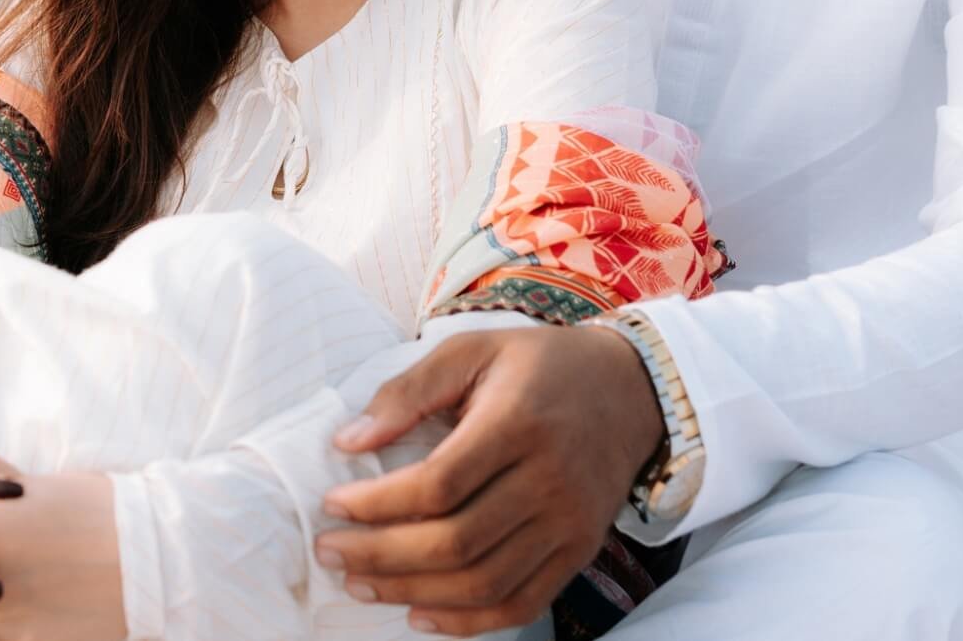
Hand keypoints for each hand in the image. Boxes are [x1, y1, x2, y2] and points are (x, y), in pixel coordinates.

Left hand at [313, 324, 664, 636]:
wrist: (632, 388)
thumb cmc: (541, 364)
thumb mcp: (474, 349)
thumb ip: (410, 390)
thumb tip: (349, 441)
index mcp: (518, 421)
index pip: (438, 484)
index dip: (378, 504)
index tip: (333, 504)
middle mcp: (550, 478)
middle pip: (455, 542)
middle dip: (380, 556)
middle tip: (330, 552)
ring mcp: (570, 522)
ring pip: (482, 582)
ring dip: (411, 593)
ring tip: (361, 583)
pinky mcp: (581, 550)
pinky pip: (520, 603)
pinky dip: (467, 622)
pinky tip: (420, 614)